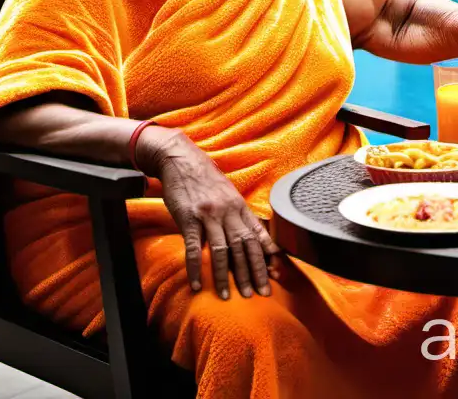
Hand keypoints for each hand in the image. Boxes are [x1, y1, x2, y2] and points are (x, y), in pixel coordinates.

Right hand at [136, 127, 280, 300]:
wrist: (181, 160)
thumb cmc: (205, 180)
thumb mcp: (228, 194)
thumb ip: (239, 215)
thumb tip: (252, 237)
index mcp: (240, 206)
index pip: (258, 235)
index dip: (268, 256)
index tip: (276, 274)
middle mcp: (228, 212)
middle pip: (245, 246)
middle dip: (253, 272)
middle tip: (259, 293)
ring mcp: (209, 216)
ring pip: (222, 250)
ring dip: (226, 276)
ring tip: (228, 296)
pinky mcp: (189, 219)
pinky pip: (194, 248)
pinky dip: (196, 269)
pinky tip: (198, 284)